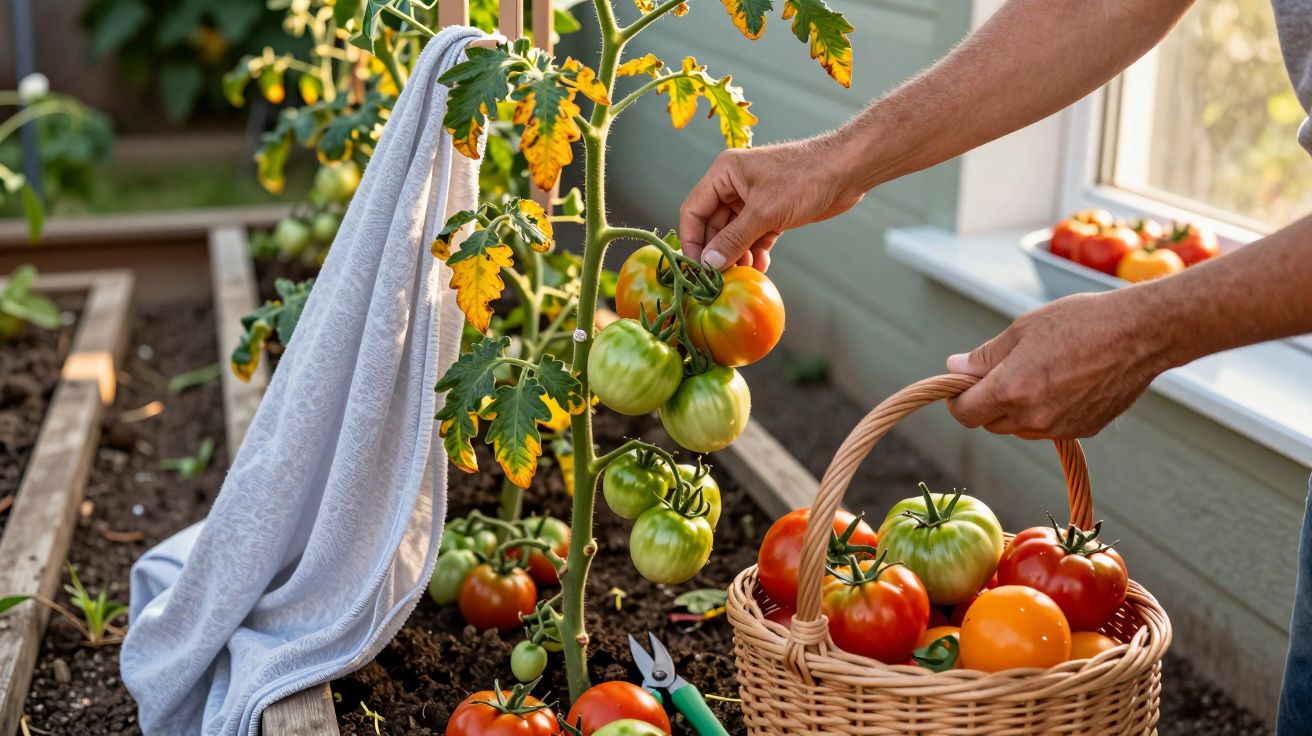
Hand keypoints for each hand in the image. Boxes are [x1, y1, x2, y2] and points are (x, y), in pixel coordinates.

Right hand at [678, 135, 866, 270]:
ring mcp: (754, 199)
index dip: (692, 240)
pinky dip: (755, 252)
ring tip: (743, 275)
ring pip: (734, 234)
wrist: (847, 171)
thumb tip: (709, 264)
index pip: (694, 210)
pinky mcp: (772, 212)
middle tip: (720, 278)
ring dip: (737, 255)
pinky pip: (754, 236)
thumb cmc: (805, 179)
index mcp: (724, 174)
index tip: (696, 268)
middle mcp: (734, 185)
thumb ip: (734, 240)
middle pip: (713, 225)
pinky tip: (760, 266)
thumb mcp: (765, 212)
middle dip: (718, 252)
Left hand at [944, 292, 1176, 438]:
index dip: (958, 399)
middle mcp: (1033, 417)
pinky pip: (1050, 428)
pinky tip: (1065, 383)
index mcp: (1011, 390)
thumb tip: (954, 368)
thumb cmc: (1081, 322)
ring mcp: (1060, 428)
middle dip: (988, 402)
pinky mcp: (1084, 430)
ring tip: (1040, 373)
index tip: (962, 385)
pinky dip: (1047, 412)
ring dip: (1017, 409)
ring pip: (1020, 428)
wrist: (1141, 333)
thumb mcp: (1023, 329)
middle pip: (990, 423)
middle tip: (1003, 372)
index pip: (965, 412)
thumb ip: (985, 356)